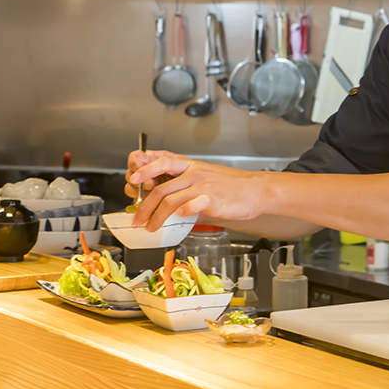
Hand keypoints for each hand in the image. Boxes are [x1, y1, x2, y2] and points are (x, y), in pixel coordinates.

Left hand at [127, 153, 266, 231]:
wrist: (256, 190)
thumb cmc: (232, 187)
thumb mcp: (206, 178)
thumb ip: (187, 185)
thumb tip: (167, 202)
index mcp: (191, 166)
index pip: (162, 160)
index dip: (145, 168)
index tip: (132, 179)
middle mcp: (195, 173)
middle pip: (161, 186)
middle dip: (144, 205)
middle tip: (137, 218)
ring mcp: (203, 185)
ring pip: (170, 200)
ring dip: (156, 217)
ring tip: (151, 227)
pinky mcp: (213, 199)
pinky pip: (192, 204)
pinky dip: (182, 212)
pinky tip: (177, 218)